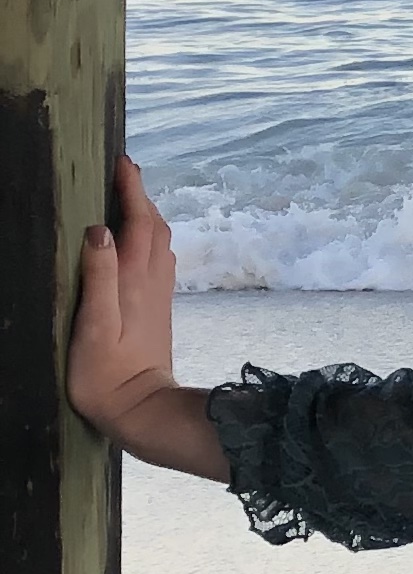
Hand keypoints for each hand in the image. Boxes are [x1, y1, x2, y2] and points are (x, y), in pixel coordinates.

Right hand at [67, 159, 227, 477]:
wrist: (142, 412)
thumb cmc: (108, 374)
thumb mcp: (94, 324)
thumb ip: (100, 276)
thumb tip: (101, 229)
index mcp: (136, 280)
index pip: (140, 222)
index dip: (132, 190)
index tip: (122, 161)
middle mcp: (153, 282)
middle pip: (154, 228)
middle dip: (140, 197)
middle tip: (122, 172)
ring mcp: (157, 297)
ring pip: (158, 244)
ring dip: (146, 216)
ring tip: (126, 198)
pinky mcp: (156, 311)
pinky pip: (155, 261)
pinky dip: (146, 239)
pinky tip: (134, 244)